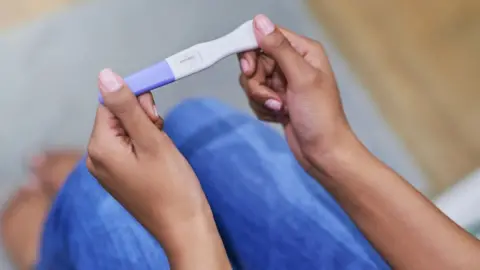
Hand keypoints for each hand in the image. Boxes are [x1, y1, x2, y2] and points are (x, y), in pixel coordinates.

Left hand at [87, 69, 228, 268]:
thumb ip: (127, 107)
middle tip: (160, 134)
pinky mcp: (120, 176)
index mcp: (100, 147)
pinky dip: (145, 144)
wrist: (183, 226)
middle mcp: (96, 157)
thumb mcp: (151, 140)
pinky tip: (159, 157)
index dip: (134, 101)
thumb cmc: (171, 185)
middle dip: (141, 117)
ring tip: (162, 149)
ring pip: (125, 131)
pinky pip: (128, 148)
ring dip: (145, 130)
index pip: (110, 104)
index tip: (156, 114)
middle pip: (116, 117)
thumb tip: (105, 75)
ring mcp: (107, 169)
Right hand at [238, 15, 354, 171]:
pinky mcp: (276, 99)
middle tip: (272, 97)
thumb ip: (279, 49)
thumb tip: (258, 20)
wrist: (322, 153)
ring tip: (280, 109)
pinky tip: (279, 116)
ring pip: (252, 80)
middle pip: (255, 60)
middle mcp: (292, 63)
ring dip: (261, 98)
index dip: (252, 51)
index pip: (266, 36)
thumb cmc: (318, 115)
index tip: (249, 70)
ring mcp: (283, 82)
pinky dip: (263, 108)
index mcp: (302, 51)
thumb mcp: (301, 78)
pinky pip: (256, 97)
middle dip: (257, 82)